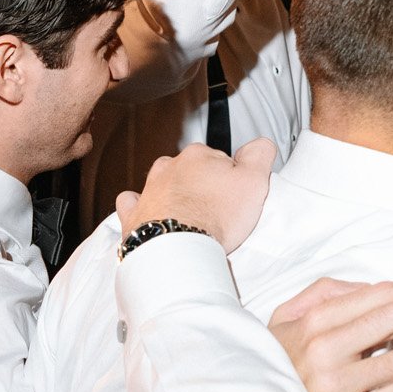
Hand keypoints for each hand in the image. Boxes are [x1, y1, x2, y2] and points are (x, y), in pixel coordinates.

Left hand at [114, 139, 275, 254]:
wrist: (179, 248)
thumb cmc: (214, 217)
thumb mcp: (254, 181)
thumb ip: (260, 154)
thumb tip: (261, 143)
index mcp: (198, 156)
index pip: (219, 159)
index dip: (230, 178)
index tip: (235, 195)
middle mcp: (170, 168)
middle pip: (191, 170)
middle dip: (202, 185)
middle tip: (217, 209)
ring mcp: (150, 190)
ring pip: (163, 182)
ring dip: (175, 193)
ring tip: (190, 215)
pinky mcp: (134, 214)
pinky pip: (132, 202)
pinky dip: (140, 206)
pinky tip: (152, 214)